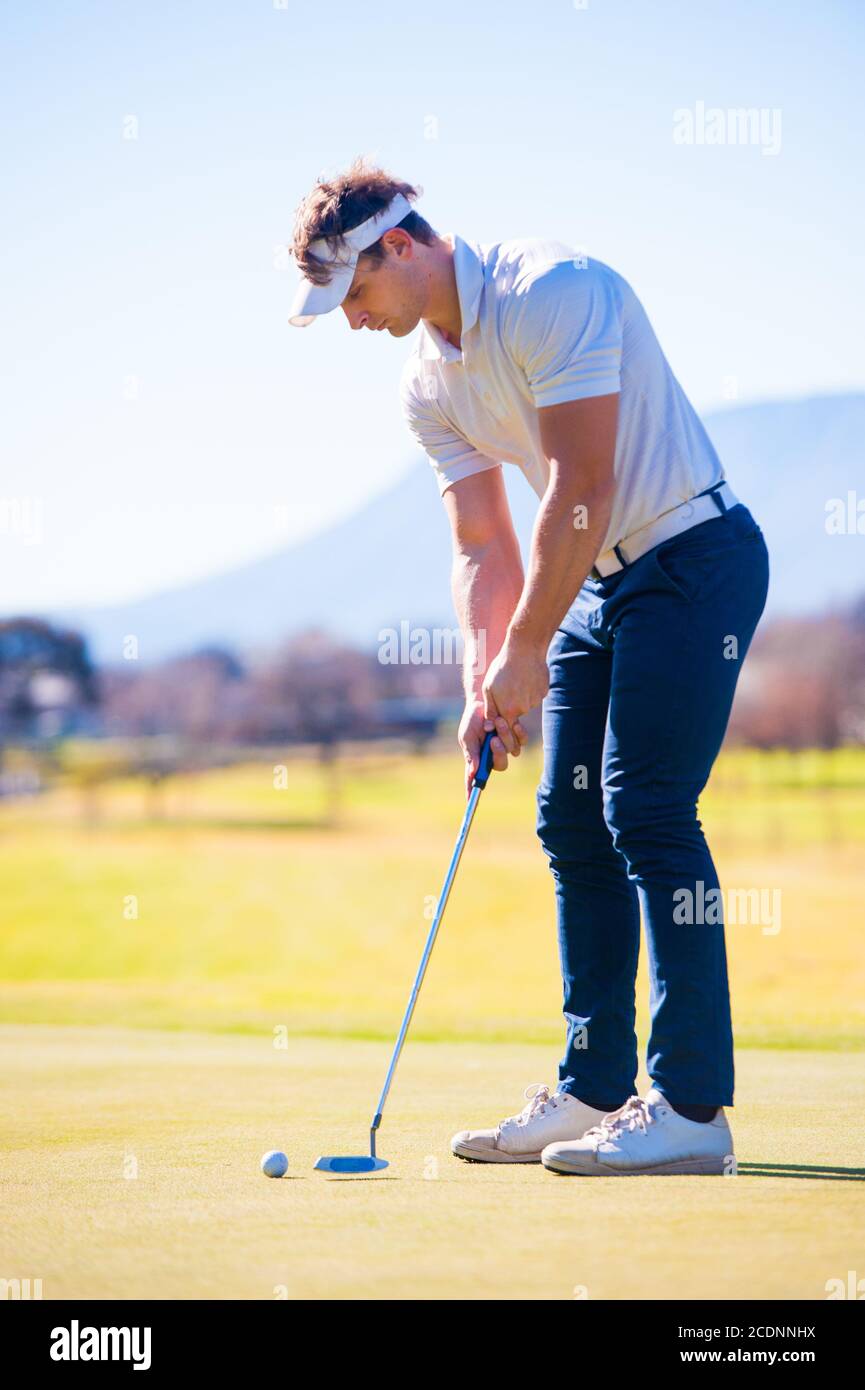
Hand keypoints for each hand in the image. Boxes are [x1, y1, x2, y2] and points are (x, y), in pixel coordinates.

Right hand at [458, 700, 512, 797]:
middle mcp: (493, 755)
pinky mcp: (516, 736)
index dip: (473, 791)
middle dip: (499, 753)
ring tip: (496, 722)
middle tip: (494, 740)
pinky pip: (522, 741)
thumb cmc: (472, 720)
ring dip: (505, 735)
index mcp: (478, 758)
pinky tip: (512, 722)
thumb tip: (472, 772)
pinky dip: (517, 732)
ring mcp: (506, 746)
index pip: (475, 779)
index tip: (470, 800)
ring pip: (512, 751)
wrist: (484, 700)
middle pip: (501, 765)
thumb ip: (471, 754)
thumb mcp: (467, 736)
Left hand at [481, 633, 547, 751]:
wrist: (525, 649)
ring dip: (521, 695)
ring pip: (526, 703)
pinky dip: (531, 688)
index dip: (503, 725)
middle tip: (507, 687)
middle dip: (511, 705)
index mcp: (509, 709)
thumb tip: (489, 728)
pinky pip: (535, 694)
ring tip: (516, 678)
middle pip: (517, 714)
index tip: (501, 717)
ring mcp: (536, 700)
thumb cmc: (502, 668)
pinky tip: (526, 675)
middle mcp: (524, 708)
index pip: (507, 728)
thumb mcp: (489, 688)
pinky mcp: (544, 691)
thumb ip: (490, 710)